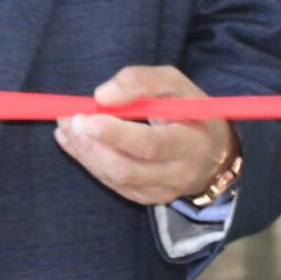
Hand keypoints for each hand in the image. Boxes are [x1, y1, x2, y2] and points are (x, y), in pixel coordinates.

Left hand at [56, 67, 234, 206]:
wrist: (213, 153)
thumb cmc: (189, 110)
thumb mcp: (174, 83)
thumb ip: (141, 81)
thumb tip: (102, 95)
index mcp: (191, 141)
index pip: (151, 144)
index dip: (115, 133)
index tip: (87, 118)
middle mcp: (178, 173)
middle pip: (128, 169)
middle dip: (92, 145)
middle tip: (71, 120)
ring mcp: (161, 190)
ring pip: (116, 179)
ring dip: (85, 152)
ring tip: (67, 126)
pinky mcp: (146, 198)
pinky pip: (112, 185)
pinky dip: (87, 162)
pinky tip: (73, 141)